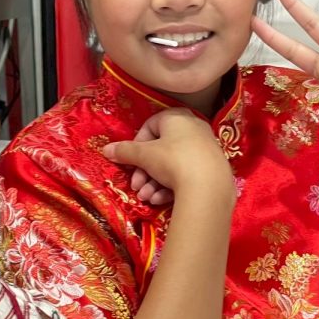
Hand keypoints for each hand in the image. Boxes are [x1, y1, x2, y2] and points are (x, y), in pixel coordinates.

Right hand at [102, 108, 234, 206]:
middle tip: (137, 186)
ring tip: (147, 197)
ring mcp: (205, 149)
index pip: (151, 125)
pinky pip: (187, 174)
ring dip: (155, 182)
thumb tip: (106, 149)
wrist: (209, 186)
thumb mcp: (144, 155)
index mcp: (177, 118)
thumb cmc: (173, 160)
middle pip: (161, 149)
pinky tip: (161, 200)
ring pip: (173, 165)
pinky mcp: (212, 169)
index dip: (137, 144)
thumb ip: (124, 151)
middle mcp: (194, 129)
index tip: (131, 161)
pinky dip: (172, 186)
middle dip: (145, 171)